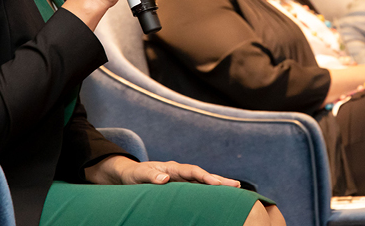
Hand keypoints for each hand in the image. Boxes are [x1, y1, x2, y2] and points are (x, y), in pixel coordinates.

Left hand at [85, 155, 239, 186]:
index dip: (204, 176)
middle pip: (202, 175)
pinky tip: (220, 197)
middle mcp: (179, 172)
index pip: (191, 171)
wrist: (127, 176)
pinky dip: (210, 191)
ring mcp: (181, 179)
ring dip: (218, 185)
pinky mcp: (180, 187)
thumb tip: (164, 179)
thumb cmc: (132, 175)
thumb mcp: (137, 176)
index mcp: (171, 167)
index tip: (216, 182)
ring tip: (236, 189)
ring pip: (203, 182)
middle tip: (236, 186)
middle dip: (219, 180)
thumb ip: (150, 177)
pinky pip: (198, 189)